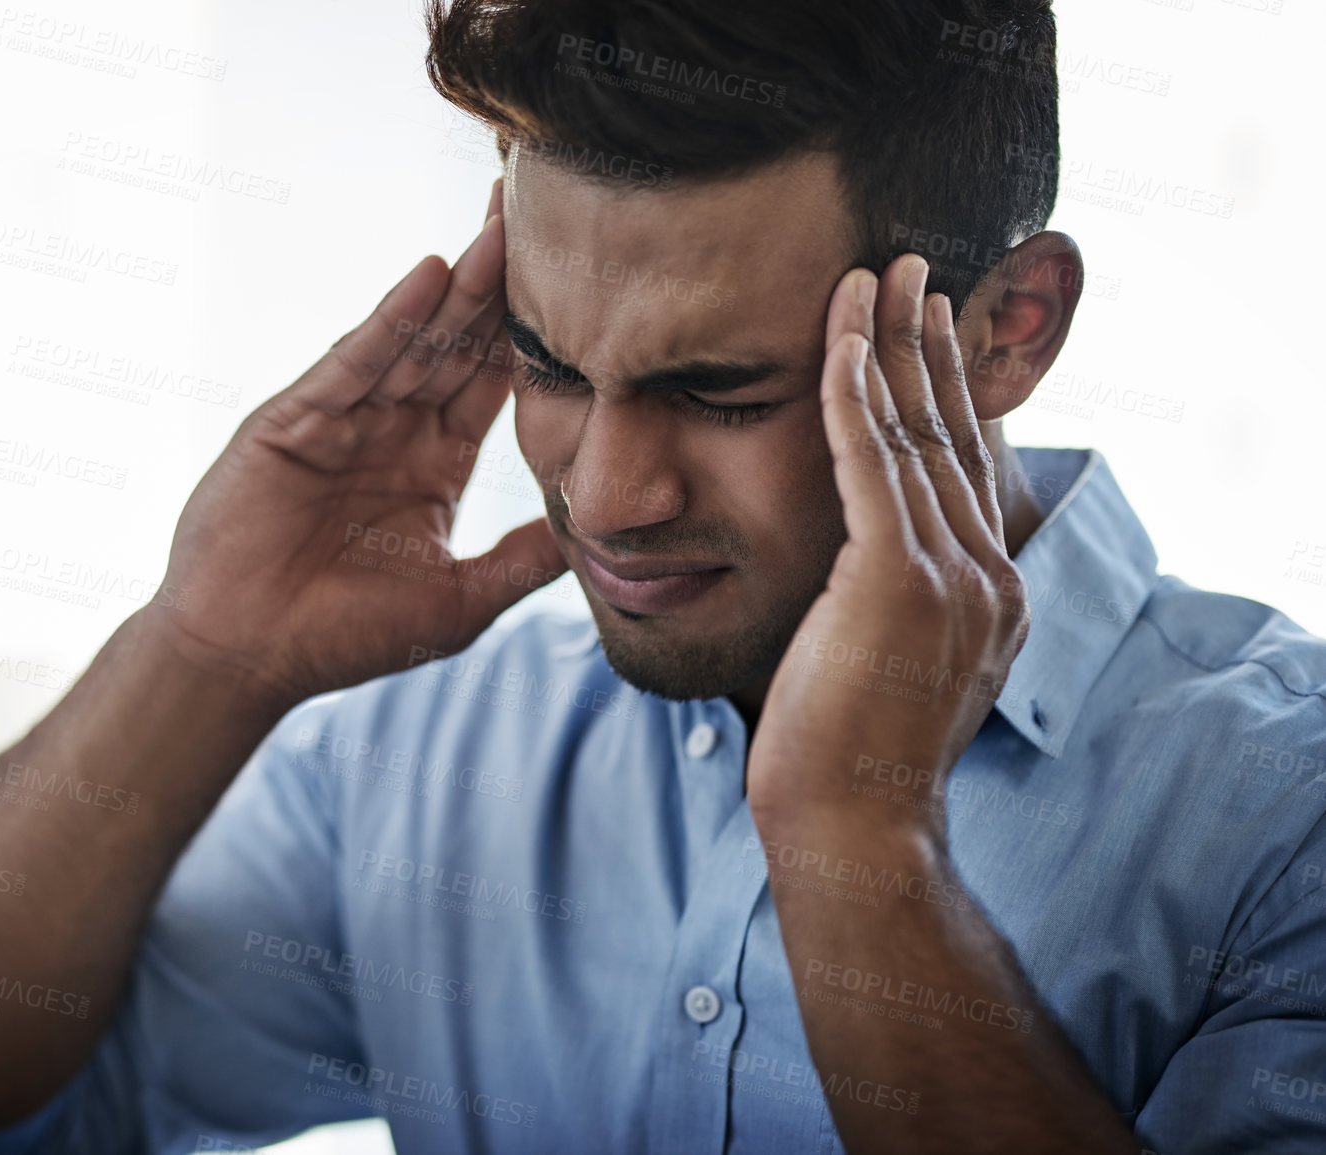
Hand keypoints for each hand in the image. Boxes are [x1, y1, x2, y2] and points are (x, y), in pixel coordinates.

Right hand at [151, 180, 567, 707]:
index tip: (583, 283)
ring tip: (502, 229)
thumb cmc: (345, 638)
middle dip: (499, 284)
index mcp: (433, 463)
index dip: (533, 335)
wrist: (247, 658)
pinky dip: (388, 323)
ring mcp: (341, 420)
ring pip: (411, 342)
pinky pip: (352, 364)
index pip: (492, 382)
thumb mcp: (458, 602)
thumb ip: (522, 562)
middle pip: (457, 343)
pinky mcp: (293, 422)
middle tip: (546, 215)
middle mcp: (391, 429)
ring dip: (456, 287)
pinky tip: (429, 277)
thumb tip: (597, 534)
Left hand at [744, 255, 1030, 838]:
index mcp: (991, 597)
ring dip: (889, 345)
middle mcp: (986, 577)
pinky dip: (849, 391)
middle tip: (911, 271)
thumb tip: (858, 580)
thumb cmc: (845, 762)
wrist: (852, 829)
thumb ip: (893, 610)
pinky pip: (868, 460)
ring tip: (874, 276)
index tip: (930, 331)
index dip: (949, 392)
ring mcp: (949, 577)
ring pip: (913, 433)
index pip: (967, 469)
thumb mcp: (890, 672)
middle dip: (927, 345)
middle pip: (951, 434)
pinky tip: (835, 337)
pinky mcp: (895, 580)